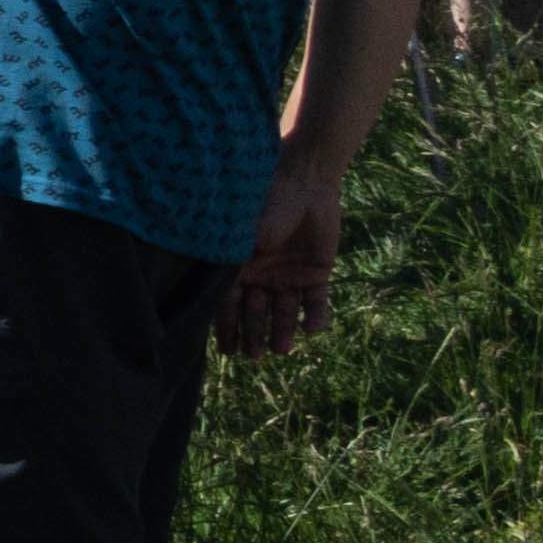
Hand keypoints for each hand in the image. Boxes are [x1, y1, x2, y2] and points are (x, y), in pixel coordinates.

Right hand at [230, 170, 349, 358]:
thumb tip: (225, 289)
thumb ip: (240, 259)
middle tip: (255, 356)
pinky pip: (316, 301)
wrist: (306, 185)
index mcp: (239, 267)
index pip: (229, 303)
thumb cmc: (269, 203)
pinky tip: (312, 329)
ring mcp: (290, 276)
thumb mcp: (248, 233)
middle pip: (256, 312)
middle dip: (254, 334)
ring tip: (281, 350)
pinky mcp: (317, 274)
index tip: (227, 350)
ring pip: (284, 311)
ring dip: (282, 331)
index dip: (227, 327)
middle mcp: (263, 276)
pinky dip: (315, 316)